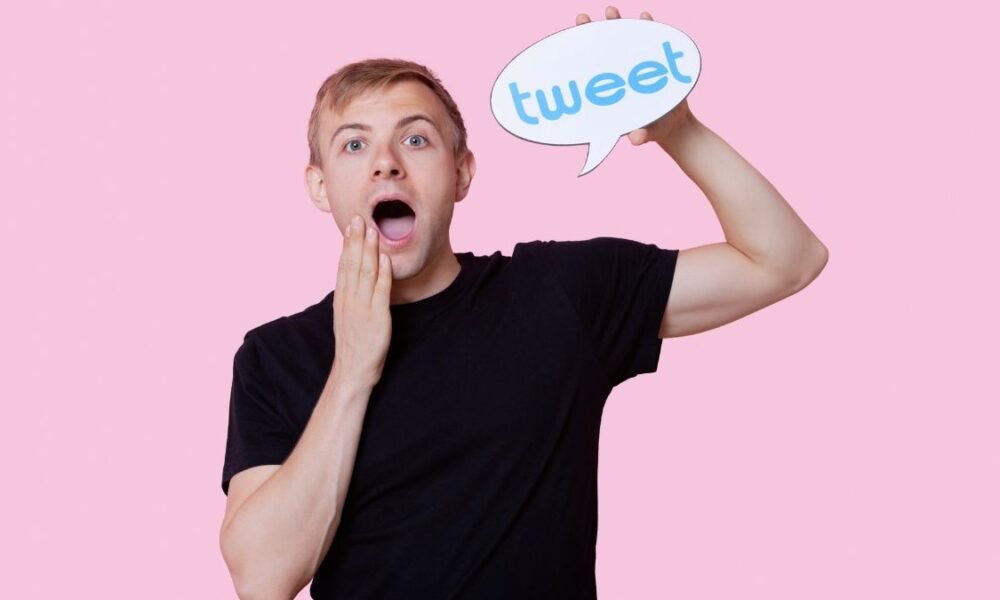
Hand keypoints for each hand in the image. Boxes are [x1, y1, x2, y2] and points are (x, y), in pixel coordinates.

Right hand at [331, 214, 392, 387]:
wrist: (353, 369)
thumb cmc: (353, 343)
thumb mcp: (345, 315)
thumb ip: (350, 295)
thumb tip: (353, 277)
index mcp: (341, 298)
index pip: (343, 265)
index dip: (348, 244)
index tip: (351, 225)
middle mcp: (349, 299)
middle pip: (352, 264)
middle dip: (356, 240)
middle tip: (358, 218)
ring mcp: (362, 307)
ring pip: (366, 273)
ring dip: (369, 251)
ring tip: (372, 231)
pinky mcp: (377, 317)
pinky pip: (380, 292)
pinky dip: (383, 274)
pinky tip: (385, 259)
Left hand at [574, 6, 693, 146]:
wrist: (673, 124)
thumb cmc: (653, 129)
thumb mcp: (647, 132)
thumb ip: (642, 135)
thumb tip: (636, 139)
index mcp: (613, 90)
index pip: (593, 69)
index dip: (580, 58)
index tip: (565, 49)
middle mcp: (622, 74)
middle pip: (604, 50)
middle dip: (592, 33)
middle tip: (581, 17)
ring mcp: (638, 65)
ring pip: (625, 41)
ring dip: (617, 25)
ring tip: (609, 10)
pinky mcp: (656, 61)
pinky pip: (651, 41)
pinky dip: (649, 27)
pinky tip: (644, 16)